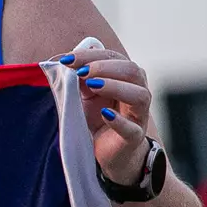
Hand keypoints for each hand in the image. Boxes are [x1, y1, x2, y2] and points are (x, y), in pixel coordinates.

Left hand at [62, 38, 152, 185]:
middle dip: (104, 67)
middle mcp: (137, 91)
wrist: (107, 150)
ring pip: (139, 95)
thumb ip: (81, 78)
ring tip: (92, 85)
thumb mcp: (86, 94)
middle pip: (131, 70)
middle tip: (81, 72)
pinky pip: (132, 128)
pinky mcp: (134, 137)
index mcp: (126, 76)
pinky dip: (118, 120)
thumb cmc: (98, 117)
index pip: (114, 57)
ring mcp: (138, 115)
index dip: (91, 56)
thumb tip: (68, 62)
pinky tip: (105, 114)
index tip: (68, 59)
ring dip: (115, 86)